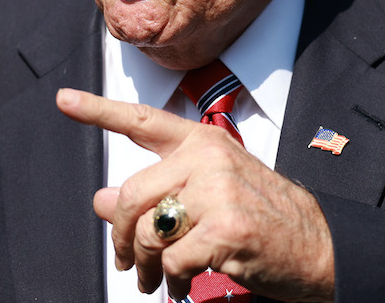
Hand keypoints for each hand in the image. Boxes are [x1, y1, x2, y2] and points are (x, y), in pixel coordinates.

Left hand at [56, 88, 333, 301]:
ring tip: (156, 280)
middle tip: (128, 263)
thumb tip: (103, 201)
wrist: (320, 245)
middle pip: (132, 195)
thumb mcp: (211, 194)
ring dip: (146, 266)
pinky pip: (172, 260)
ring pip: (149, 232)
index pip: (142, 121)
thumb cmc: (265, 218)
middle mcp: (208, 158)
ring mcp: (218, 191)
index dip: (98, 111)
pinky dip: (172, 281)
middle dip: (123, 238)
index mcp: (203, 142)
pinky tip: (184, 284)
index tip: (64, 100)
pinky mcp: (225, 228)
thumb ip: (159, 192)